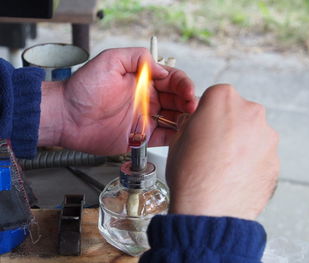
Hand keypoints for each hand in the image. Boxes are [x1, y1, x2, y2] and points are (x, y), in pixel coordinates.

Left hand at [39, 48, 195, 154]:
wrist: (67, 116)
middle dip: (188, 101)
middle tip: (192, 106)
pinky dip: (176, 136)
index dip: (183, 84)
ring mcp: (145, 119)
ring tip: (191, 120)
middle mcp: (147, 100)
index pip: (172, 80)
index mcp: (143, 81)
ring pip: (174, 119)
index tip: (188, 90)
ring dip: (185, 119)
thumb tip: (162, 69)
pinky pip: (164, 138)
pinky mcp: (141, 138)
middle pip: (177, 100)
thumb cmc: (84, 88)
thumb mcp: (111, 60)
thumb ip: (138, 58)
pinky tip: (182, 134)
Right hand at [166, 84, 278, 219]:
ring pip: (252, 133)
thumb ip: (190, 124)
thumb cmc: (192, 177)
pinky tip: (235, 175)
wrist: (210, 212)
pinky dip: (251, 160)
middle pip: (238, 112)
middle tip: (213, 146)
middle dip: (227, 125)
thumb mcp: (178, 140)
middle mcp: (250, 112)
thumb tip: (195, 124)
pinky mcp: (276, 158)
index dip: (207, 112)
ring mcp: (267, 136)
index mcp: (223, 100)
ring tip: (224, 165)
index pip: (216, 96)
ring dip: (241, 143)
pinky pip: (261, 153)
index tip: (204, 124)